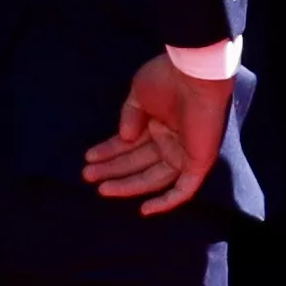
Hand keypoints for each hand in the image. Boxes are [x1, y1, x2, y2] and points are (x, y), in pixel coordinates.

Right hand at [81, 53, 238, 215]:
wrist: (196, 74)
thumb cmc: (167, 78)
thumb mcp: (139, 92)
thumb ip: (129, 115)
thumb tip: (123, 137)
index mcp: (156, 121)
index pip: (129, 144)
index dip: (109, 151)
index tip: (89, 158)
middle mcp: (169, 139)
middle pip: (137, 162)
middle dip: (112, 169)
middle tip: (87, 176)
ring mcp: (183, 153)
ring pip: (153, 178)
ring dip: (127, 184)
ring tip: (101, 188)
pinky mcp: (198, 163)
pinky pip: (183, 189)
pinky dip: (166, 202)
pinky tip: (144, 210)